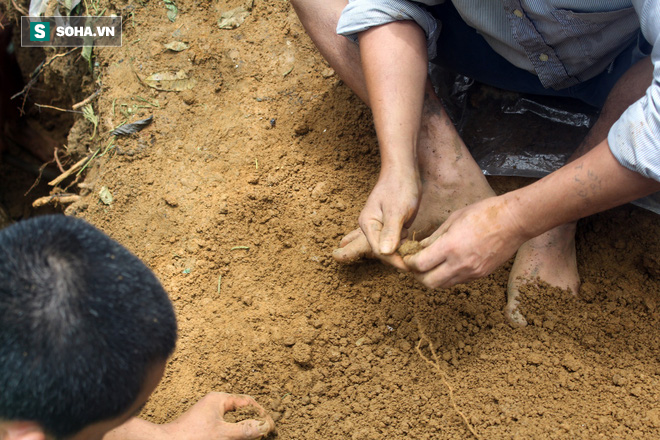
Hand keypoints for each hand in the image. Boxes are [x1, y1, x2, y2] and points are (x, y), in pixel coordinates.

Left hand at [161, 392, 274, 439]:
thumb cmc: (191, 437)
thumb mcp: (222, 434)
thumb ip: (244, 430)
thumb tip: (263, 426)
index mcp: (219, 399)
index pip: (247, 402)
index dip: (261, 413)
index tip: (270, 425)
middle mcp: (214, 403)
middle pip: (241, 408)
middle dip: (253, 419)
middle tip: (264, 431)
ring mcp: (208, 413)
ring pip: (232, 417)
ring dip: (243, 425)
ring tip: (253, 434)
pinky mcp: (204, 423)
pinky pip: (224, 423)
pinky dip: (233, 429)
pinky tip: (237, 436)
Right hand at [359, 165, 420, 268]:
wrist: (403, 170)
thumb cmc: (399, 186)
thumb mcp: (397, 209)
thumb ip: (391, 232)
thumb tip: (385, 253)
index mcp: (368, 224)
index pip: (379, 250)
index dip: (394, 260)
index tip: (410, 266)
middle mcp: (372, 228)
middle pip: (383, 251)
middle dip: (398, 258)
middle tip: (416, 265)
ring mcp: (381, 227)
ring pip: (390, 247)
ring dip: (403, 253)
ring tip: (417, 258)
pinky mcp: (391, 225)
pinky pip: (396, 241)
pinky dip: (405, 245)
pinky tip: (415, 247)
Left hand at [404, 195, 528, 287]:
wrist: (514, 220)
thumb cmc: (484, 213)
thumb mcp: (453, 219)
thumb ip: (435, 237)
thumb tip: (421, 248)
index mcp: (450, 247)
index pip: (420, 265)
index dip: (409, 263)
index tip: (408, 257)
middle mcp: (460, 264)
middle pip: (429, 282)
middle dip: (418, 275)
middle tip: (416, 265)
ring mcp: (472, 272)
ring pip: (444, 285)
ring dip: (433, 278)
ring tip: (431, 265)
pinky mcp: (481, 275)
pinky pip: (458, 281)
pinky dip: (448, 276)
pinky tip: (449, 264)